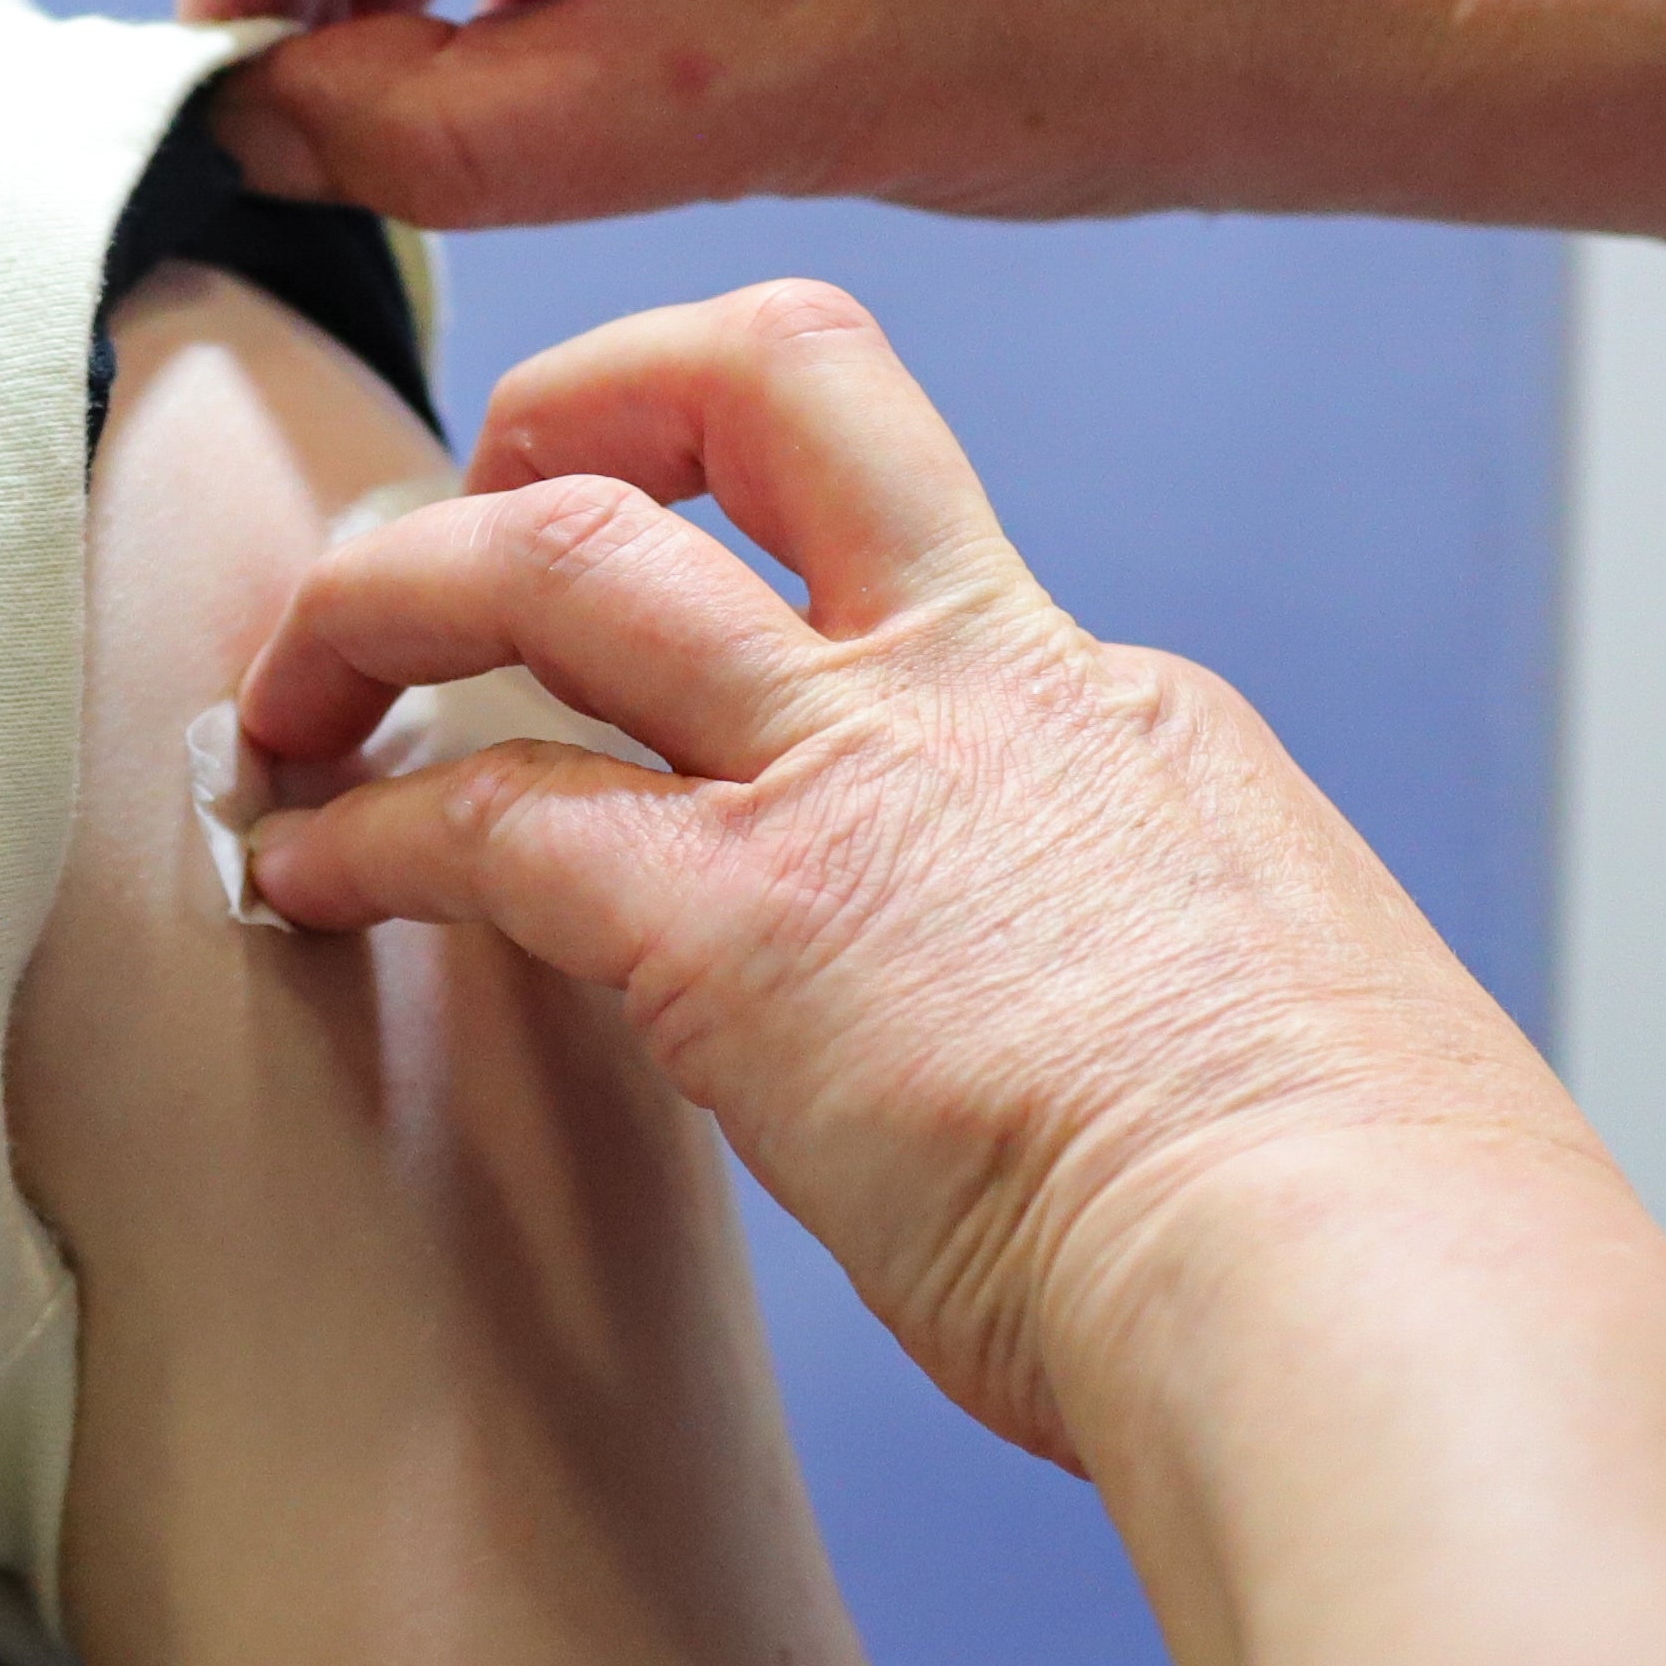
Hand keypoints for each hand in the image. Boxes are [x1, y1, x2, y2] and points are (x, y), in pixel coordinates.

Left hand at [227, 279, 1583, 1463]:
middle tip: (483, 484)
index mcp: (1112, 708)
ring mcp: (849, 781)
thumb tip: (1119, 1042)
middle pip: (768, 384)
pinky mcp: (735, 929)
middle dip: (586, 396)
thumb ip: (1152, 967)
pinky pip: (484, 820)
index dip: (781, 576)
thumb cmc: (1368, 1210)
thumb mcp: (1279, 997)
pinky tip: (301, 878)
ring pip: (565, 549)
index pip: (914, 552)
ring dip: (392, 586)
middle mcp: (976, 686)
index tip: (714, 652)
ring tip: (297, 676)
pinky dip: (362, 834)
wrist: (1364, 1280)